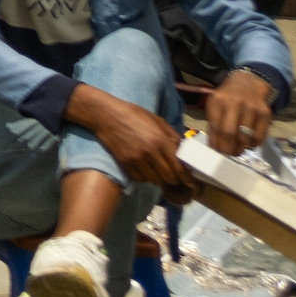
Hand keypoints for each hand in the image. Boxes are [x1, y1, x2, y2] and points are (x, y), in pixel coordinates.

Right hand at [67, 83, 190, 187]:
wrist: (106, 115)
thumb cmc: (134, 114)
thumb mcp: (157, 121)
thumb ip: (172, 137)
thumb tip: (184, 153)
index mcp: (160, 140)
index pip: (179, 168)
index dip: (186, 178)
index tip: (189, 182)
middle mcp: (149, 152)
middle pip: (168, 177)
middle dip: (173, 179)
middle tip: (174, 177)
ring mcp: (135, 159)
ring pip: (154, 180)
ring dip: (159, 178)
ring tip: (158, 172)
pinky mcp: (124, 162)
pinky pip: (140, 178)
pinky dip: (145, 177)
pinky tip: (144, 169)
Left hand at [205, 69, 276, 156]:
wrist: (248, 83)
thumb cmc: (227, 98)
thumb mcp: (215, 105)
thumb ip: (214, 124)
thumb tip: (214, 147)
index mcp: (218, 101)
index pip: (216, 127)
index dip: (216, 143)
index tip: (217, 151)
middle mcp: (235, 103)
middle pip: (230, 133)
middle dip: (228, 148)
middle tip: (228, 154)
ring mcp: (252, 108)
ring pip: (246, 137)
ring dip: (241, 148)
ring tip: (237, 150)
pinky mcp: (266, 113)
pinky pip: (259, 136)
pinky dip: (253, 144)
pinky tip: (248, 143)